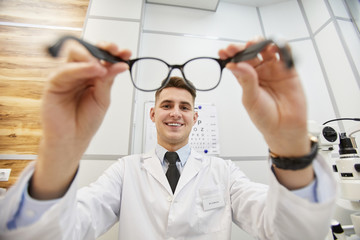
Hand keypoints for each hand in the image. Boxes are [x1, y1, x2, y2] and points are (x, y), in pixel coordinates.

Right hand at [31, 40, 130, 198]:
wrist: (73, 139)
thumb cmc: (86, 120)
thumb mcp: (103, 98)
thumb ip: (107, 80)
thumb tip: (118, 64)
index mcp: (91, 75)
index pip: (101, 57)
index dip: (113, 52)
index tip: (126, 53)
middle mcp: (78, 72)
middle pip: (87, 50)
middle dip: (102, 48)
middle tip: (114, 50)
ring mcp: (66, 76)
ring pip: (74, 54)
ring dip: (91, 56)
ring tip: (104, 66)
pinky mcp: (54, 83)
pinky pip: (65, 70)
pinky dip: (80, 68)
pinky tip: (93, 69)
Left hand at [218, 38, 308, 156]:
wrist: (285, 128)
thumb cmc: (265, 117)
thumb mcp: (250, 99)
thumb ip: (246, 81)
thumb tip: (235, 65)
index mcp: (246, 78)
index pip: (237, 61)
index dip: (231, 54)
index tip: (225, 51)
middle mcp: (259, 71)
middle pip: (251, 52)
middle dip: (243, 46)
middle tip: (238, 47)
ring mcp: (274, 69)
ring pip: (267, 49)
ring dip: (261, 43)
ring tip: (255, 44)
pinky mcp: (289, 70)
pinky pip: (286, 54)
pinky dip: (282, 46)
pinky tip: (276, 46)